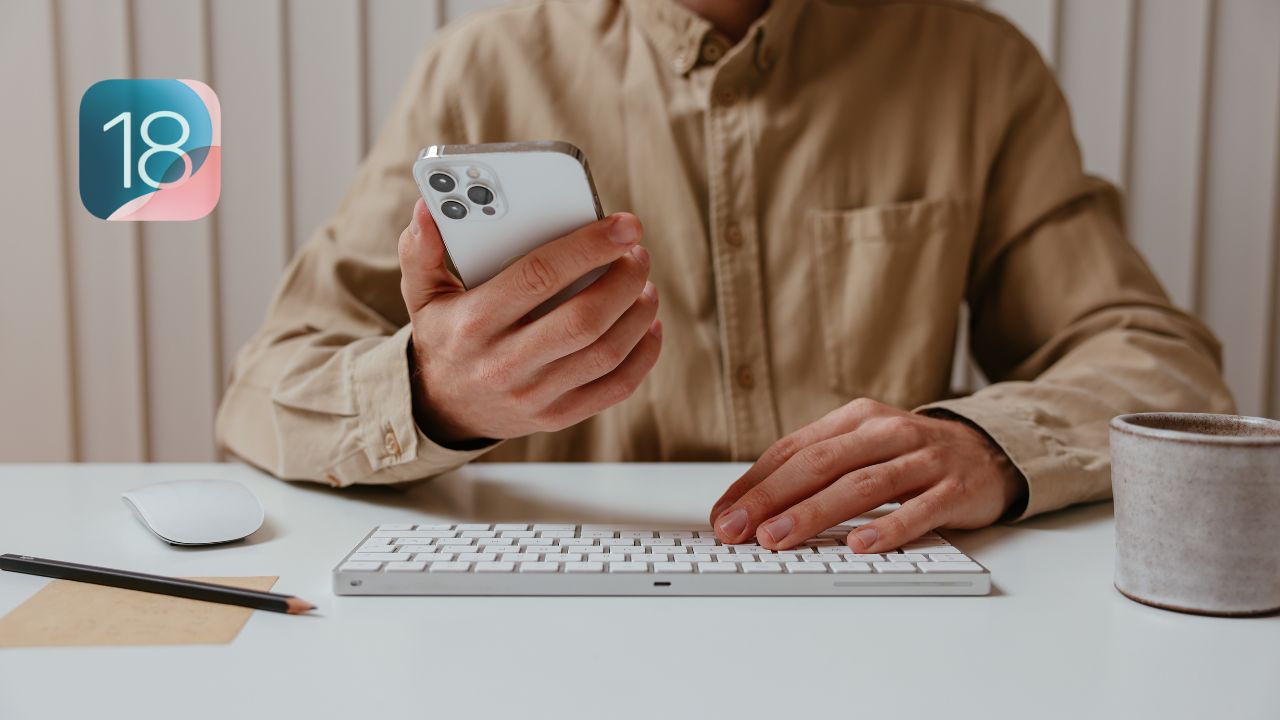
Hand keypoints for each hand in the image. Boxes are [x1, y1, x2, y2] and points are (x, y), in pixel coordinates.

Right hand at [398, 198, 661, 443]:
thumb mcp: (422, 294)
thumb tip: (427, 210)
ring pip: (605, 353)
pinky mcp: (557, 416)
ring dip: (638, 313)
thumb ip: (422, 250)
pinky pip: (615, 388)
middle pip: (583, 319)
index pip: (539, 276)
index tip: (623, 225)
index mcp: (474, 323)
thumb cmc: (444, 336)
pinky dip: (642, 354)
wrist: (442, 409)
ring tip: (643, 282)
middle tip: (637, 252)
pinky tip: (648, 324)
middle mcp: (504, 363)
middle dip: (623, 279)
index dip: (588, 247)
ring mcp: (534, 395)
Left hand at [708, 398, 1025, 551]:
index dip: (755, 482)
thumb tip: (755, 507)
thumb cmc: (911, 455)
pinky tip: (860, 546)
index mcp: (856, 419)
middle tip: (739, 528)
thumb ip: (818, 470)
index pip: (794, 449)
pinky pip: (919, 510)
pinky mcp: (955, 489)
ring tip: (779, 538)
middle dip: (772, 498)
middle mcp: (887, 433)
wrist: (990, 450)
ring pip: (862, 485)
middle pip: (820, 464)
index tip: (724, 514)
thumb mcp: (863, 447)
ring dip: (815, 513)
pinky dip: (888, 528)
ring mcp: (923, 459)